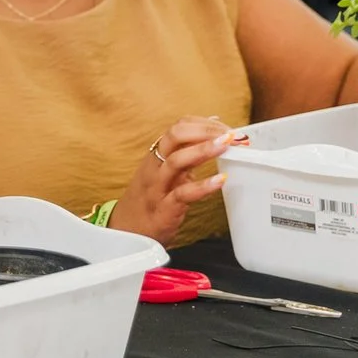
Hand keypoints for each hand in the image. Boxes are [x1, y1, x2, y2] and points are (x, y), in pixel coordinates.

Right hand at [106, 116, 235, 246]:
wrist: (126, 232)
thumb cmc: (150, 200)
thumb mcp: (164, 173)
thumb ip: (185, 154)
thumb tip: (210, 131)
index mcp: (156, 157)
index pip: (178, 128)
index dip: (204, 124)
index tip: (225, 129)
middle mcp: (154, 168)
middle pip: (174, 136)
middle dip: (205, 131)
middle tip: (230, 135)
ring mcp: (157, 188)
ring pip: (176, 161)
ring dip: (203, 150)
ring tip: (226, 146)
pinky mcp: (164, 209)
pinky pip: (182, 194)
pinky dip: (203, 186)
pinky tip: (220, 180)